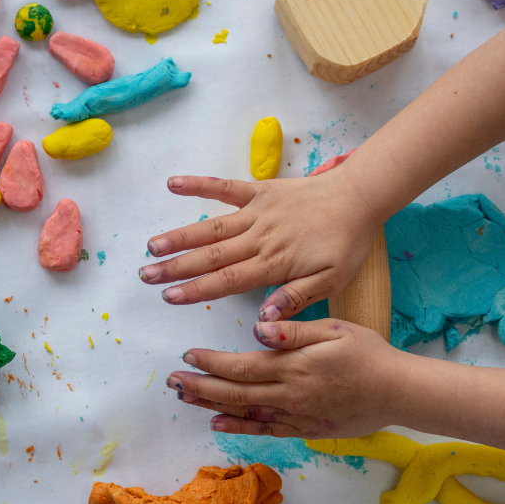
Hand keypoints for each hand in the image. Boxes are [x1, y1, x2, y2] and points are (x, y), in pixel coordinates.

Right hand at [138, 172, 379, 320]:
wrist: (359, 198)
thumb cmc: (346, 243)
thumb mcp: (330, 281)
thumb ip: (294, 298)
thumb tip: (263, 318)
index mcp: (274, 263)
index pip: (226, 280)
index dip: (195, 289)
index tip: (169, 297)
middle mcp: (259, 238)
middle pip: (210, 255)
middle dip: (175, 267)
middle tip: (146, 276)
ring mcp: (257, 212)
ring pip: (211, 226)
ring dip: (180, 236)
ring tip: (151, 245)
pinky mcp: (260, 191)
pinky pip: (225, 187)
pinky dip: (199, 185)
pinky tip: (173, 184)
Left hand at [166, 318, 410, 438]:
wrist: (398, 392)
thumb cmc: (369, 354)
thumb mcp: (335, 330)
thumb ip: (294, 330)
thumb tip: (259, 327)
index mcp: (292, 366)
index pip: (240, 365)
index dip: (210, 362)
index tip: (187, 355)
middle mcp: (288, 394)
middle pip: (233, 392)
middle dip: (199, 387)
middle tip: (172, 382)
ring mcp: (295, 415)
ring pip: (244, 413)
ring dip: (211, 406)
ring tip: (185, 400)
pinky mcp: (305, 429)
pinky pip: (265, 431)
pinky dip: (239, 429)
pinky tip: (218, 425)